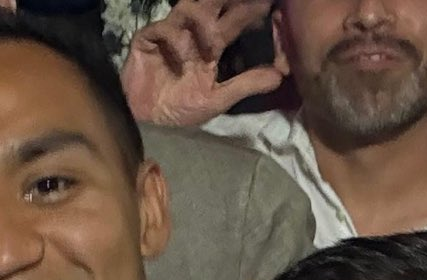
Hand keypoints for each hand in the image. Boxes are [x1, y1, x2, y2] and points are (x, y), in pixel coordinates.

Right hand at [121, 0, 283, 127]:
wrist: (146, 121)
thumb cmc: (180, 109)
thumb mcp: (218, 100)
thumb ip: (246, 84)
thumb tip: (280, 76)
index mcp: (211, 44)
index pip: (234, 20)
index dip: (249, 11)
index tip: (268, 5)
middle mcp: (192, 33)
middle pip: (211, 4)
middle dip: (226, 0)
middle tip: (249, 2)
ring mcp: (169, 32)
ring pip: (188, 7)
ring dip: (203, 21)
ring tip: (212, 43)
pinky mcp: (148, 38)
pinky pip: (163, 28)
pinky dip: (176, 40)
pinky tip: (183, 58)